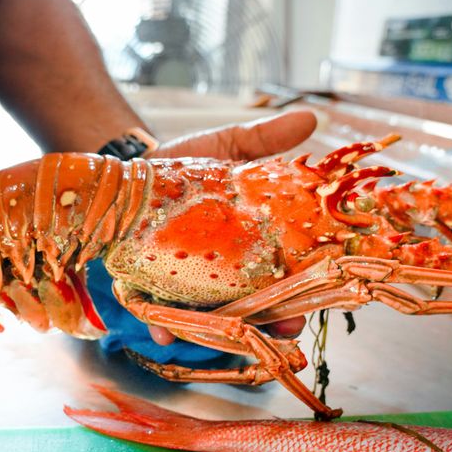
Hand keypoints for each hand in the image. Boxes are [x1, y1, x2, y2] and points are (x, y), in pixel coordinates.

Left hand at [146, 110, 317, 342]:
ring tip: (226, 333)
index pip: (287, 276)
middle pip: (258, 308)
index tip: (317, 298)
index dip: (305, 291)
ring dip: (221, 332)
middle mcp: (225, 273)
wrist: (134, 168)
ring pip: (213, 320)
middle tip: (283, 326)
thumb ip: (265, 139)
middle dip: (273, 322)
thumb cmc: (187, 163)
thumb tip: (309, 118)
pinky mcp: (151, 284)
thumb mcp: (227, 147)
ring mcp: (189, 283)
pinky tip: (163, 330)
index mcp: (252, 246)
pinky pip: (158, 313)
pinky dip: (162, 325)